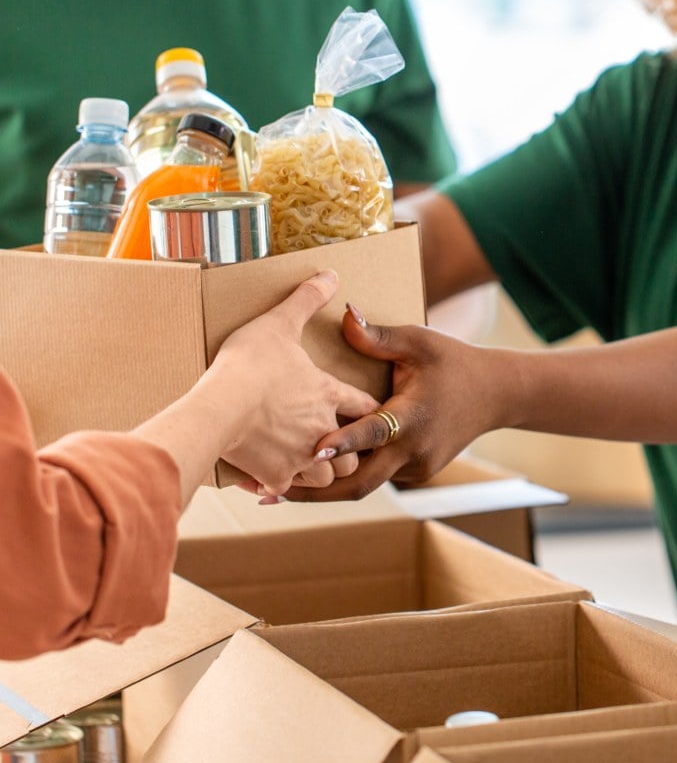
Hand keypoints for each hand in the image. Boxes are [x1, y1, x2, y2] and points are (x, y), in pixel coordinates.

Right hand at [200, 271, 378, 495]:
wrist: (220, 407)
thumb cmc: (250, 363)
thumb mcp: (279, 322)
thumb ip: (306, 299)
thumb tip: (330, 274)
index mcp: (327, 393)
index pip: (364, 406)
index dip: (370, 410)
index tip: (371, 414)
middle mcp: (322, 428)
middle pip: (353, 450)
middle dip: (350, 450)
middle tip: (338, 444)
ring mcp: (300, 456)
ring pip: (327, 477)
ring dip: (320, 472)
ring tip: (307, 464)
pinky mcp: (275, 476)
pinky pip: (286, 489)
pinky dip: (279, 486)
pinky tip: (266, 479)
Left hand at [278, 303, 504, 501]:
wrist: (496, 395)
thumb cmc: (454, 362)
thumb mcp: (419, 342)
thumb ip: (379, 336)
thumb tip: (344, 314)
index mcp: (413, 416)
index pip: (373, 433)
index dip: (343, 444)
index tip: (311, 452)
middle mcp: (413, 450)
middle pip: (360, 484)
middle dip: (315, 491)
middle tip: (268, 491)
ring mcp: (416, 467)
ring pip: (365, 484)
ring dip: (325, 488)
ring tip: (275, 488)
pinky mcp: (415, 473)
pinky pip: (377, 477)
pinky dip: (348, 476)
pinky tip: (313, 476)